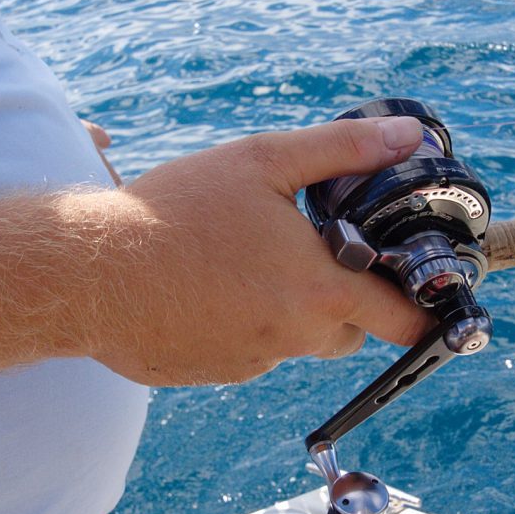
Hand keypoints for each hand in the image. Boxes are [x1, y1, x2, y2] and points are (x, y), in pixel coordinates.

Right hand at [88, 116, 431, 384]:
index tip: (425, 305)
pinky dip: (248, 325)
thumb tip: (407, 141)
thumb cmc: (176, 214)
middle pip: (351, 331)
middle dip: (346, 301)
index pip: (401, 321)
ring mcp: (256, 361)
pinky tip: (214, 290)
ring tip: (251, 266)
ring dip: (293, 311)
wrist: (90, 273)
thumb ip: (344, 152)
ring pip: (299, 340)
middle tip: (311, 258)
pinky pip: (254, 351)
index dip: (421, 313)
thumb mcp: (264, 162)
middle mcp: (296, 336)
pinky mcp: (220, 372)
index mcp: (322, 291)